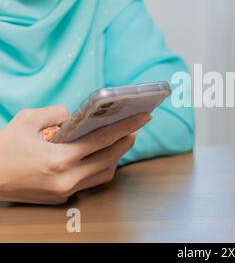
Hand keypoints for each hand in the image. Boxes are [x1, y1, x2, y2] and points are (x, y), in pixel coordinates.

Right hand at [0, 106, 149, 203]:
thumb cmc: (3, 149)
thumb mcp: (27, 121)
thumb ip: (57, 113)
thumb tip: (77, 116)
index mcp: (59, 159)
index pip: (103, 140)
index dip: (127, 127)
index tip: (144, 117)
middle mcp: (66, 179)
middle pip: (110, 158)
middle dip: (127, 140)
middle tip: (137, 126)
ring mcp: (65, 191)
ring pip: (104, 174)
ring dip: (117, 156)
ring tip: (123, 139)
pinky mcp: (62, 198)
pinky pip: (91, 182)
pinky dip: (101, 167)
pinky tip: (104, 155)